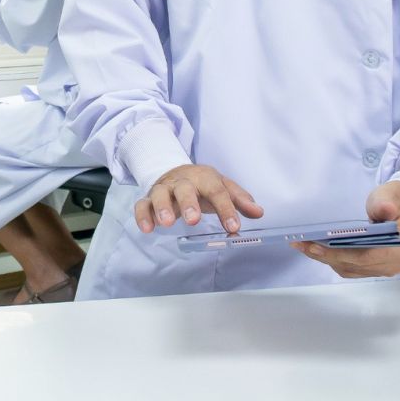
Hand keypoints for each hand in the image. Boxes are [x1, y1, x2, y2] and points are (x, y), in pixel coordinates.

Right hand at [135, 164, 263, 233]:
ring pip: (160, 194)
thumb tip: (258, 212)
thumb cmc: (202, 184)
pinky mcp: (149, 198)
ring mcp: (164, 189)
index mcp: (204, 178)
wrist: (174, 171)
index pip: (217, 191)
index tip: (233, 227)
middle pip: (184, 188)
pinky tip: (147, 229)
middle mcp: (182, 181)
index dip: (226, 209)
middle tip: (193, 220)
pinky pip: (142, 204)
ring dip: (162, 207)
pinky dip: (142, 215)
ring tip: (166, 223)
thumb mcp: (222, 187)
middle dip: (188, 204)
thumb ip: (239, 200)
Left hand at [292, 181, 399, 278]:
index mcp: (397, 251)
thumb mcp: (393, 195)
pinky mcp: (373, 266)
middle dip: (324, 255)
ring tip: (302, 245)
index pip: (363, 257)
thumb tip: (384, 209)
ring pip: (348, 268)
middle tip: (299, 243)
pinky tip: (316, 249)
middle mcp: (390, 265)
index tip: (314, 246)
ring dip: (325, 258)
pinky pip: (350, 266)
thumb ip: (386, 202)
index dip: (338, 254)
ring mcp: (381, 267)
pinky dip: (333, 259)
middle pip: (352, 265)